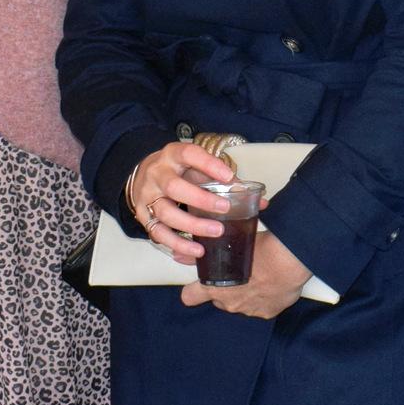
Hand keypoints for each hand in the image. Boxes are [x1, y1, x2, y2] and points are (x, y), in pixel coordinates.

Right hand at [125, 140, 236, 264]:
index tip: (228, 176)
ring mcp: (147, 197)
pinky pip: (159, 233)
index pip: (189, 154)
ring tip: (216, 233)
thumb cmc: (178, 171)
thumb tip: (260, 202)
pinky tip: (197, 250)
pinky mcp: (143, 217)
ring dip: (192, 225)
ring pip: (166, 213)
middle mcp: (157, 175)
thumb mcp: (197, 167)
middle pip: (174, 187)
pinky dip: (178, 244)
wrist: (143, 176)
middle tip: (224, 209)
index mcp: (173, 156)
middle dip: (200, 199)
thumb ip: (226, 181)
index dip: (209, 165)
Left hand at [182, 229, 310, 319]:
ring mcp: (248, 311)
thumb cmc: (260, 251)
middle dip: (225, 290)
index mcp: (215, 288)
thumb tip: (180, 255)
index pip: (189, 297)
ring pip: (240, 304)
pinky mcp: (266, 313)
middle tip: (237, 273)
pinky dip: (263, 299)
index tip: (199, 285)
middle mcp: (229, 303)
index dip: (193, 291)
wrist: (288, 261)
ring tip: (257, 276)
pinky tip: (270, 284)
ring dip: (245, 294)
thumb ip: (204, 254)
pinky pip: (260, 307)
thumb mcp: (228, 245)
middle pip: (219, 299)